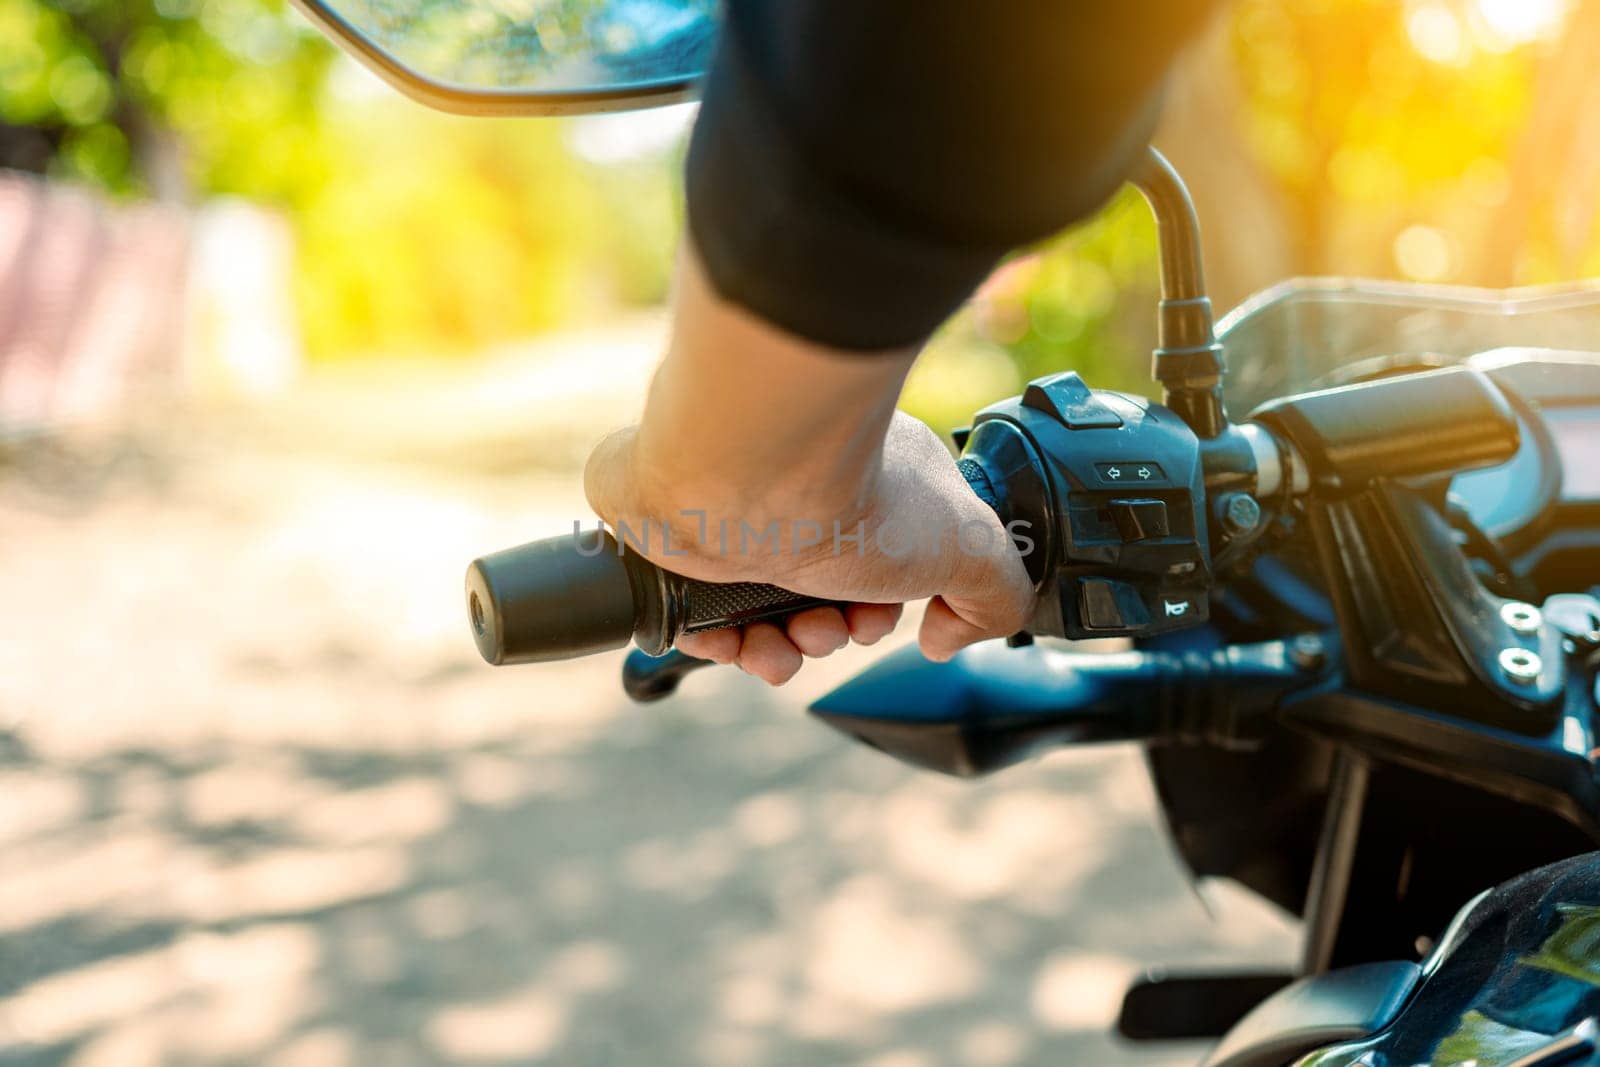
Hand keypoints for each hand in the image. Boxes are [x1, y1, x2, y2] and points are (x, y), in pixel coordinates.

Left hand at [586, 410, 1034, 684]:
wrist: (744, 478)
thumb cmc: (854, 494)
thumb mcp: (968, 549)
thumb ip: (994, 596)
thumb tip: (945, 639)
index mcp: (872, 479)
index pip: (884, 561)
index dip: (885, 611)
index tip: (886, 621)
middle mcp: (803, 492)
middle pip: (823, 595)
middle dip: (831, 635)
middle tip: (830, 628)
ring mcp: (739, 514)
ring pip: (762, 613)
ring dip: (780, 651)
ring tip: (780, 643)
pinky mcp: (679, 539)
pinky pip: (700, 614)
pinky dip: (723, 644)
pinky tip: (738, 643)